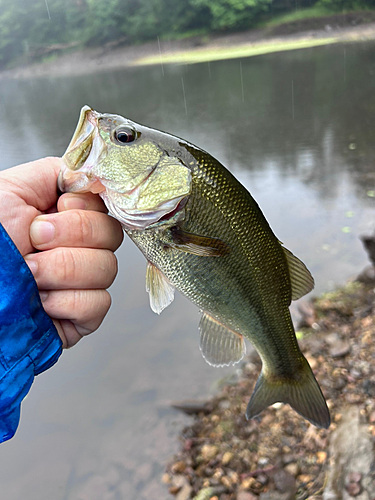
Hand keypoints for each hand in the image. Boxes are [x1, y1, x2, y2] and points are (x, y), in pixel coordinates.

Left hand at [0, 157, 122, 347]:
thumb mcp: (12, 188)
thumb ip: (57, 173)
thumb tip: (93, 175)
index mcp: (65, 217)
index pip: (106, 206)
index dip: (86, 207)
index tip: (57, 207)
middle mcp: (78, 248)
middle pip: (112, 236)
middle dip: (71, 235)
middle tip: (35, 239)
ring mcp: (81, 283)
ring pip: (107, 269)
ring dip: (63, 269)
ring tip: (31, 273)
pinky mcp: (81, 316)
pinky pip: (99, 304)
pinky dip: (68, 301)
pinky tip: (43, 300)